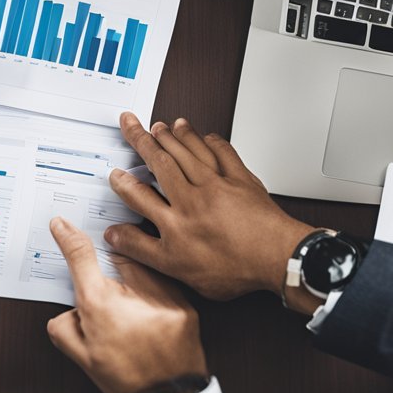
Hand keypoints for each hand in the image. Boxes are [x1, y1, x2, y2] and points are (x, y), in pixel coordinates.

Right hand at [47, 216, 206, 392]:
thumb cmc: (125, 380)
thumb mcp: (81, 358)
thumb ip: (64, 326)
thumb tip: (69, 304)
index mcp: (101, 309)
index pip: (81, 258)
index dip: (69, 238)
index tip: (61, 224)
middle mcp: (133, 297)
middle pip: (116, 258)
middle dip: (110, 270)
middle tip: (111, 297)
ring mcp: (164, 299)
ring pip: (142, 268)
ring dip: (135, 278)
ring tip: (134, 311)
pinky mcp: (186, 305)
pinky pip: (165, 283)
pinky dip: (156, 292)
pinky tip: (152, 315)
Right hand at [101, 113, 317, 307]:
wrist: (276, 259)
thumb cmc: (233, 267)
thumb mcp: (177, 269)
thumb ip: (141, 249)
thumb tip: (116, 237)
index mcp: (175, 220)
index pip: (140, 194)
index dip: (124, 182)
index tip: (116, 173)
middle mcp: (193, 197)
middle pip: (162, 162)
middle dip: (143, 141)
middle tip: (131, 124)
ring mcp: (218, 185)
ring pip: (190, 152)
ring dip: (174, 136)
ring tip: (163, 125)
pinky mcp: (242, 180)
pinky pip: (224, 153)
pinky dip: (212, 141)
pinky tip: (206, 136)